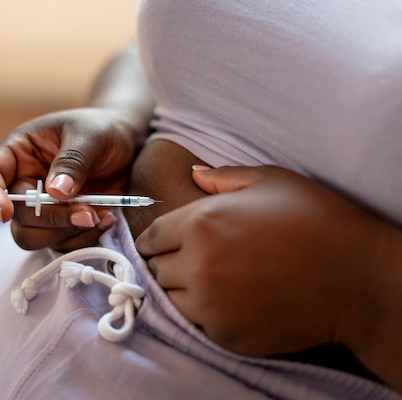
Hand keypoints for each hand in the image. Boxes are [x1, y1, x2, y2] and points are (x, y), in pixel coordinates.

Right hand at [0, 107, 145, 250]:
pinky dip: (84, 238)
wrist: (126, 144)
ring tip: (100, 216)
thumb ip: (73, 161)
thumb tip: (56, 192)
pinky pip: (62, 244)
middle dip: (50, 219)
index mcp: (18, 152)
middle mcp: (24, 183)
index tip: (4, 213)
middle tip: (88, 214)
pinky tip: (107, 219)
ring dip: (66, 233)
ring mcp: (42, 208)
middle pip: (16, 215)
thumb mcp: (91, 136)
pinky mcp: (62, 224)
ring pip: (34, 237)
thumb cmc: (102, 130)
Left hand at [135, 165, 391, 360]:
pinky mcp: (227, 336)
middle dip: (170, 263)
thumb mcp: (271, 181)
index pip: (151, 238)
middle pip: (158, 270)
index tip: (162, 244)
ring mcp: (211, 306)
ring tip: (210, 282)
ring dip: (183, 291)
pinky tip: (230, 301)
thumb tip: (194, 173)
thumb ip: (223, 176)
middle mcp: (198, 266)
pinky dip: (205, 315)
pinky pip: (197, 325)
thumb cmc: (317, 220)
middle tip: (193, 261)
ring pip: (171, 300)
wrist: (357, 278)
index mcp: (200, 223)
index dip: (156, 240)